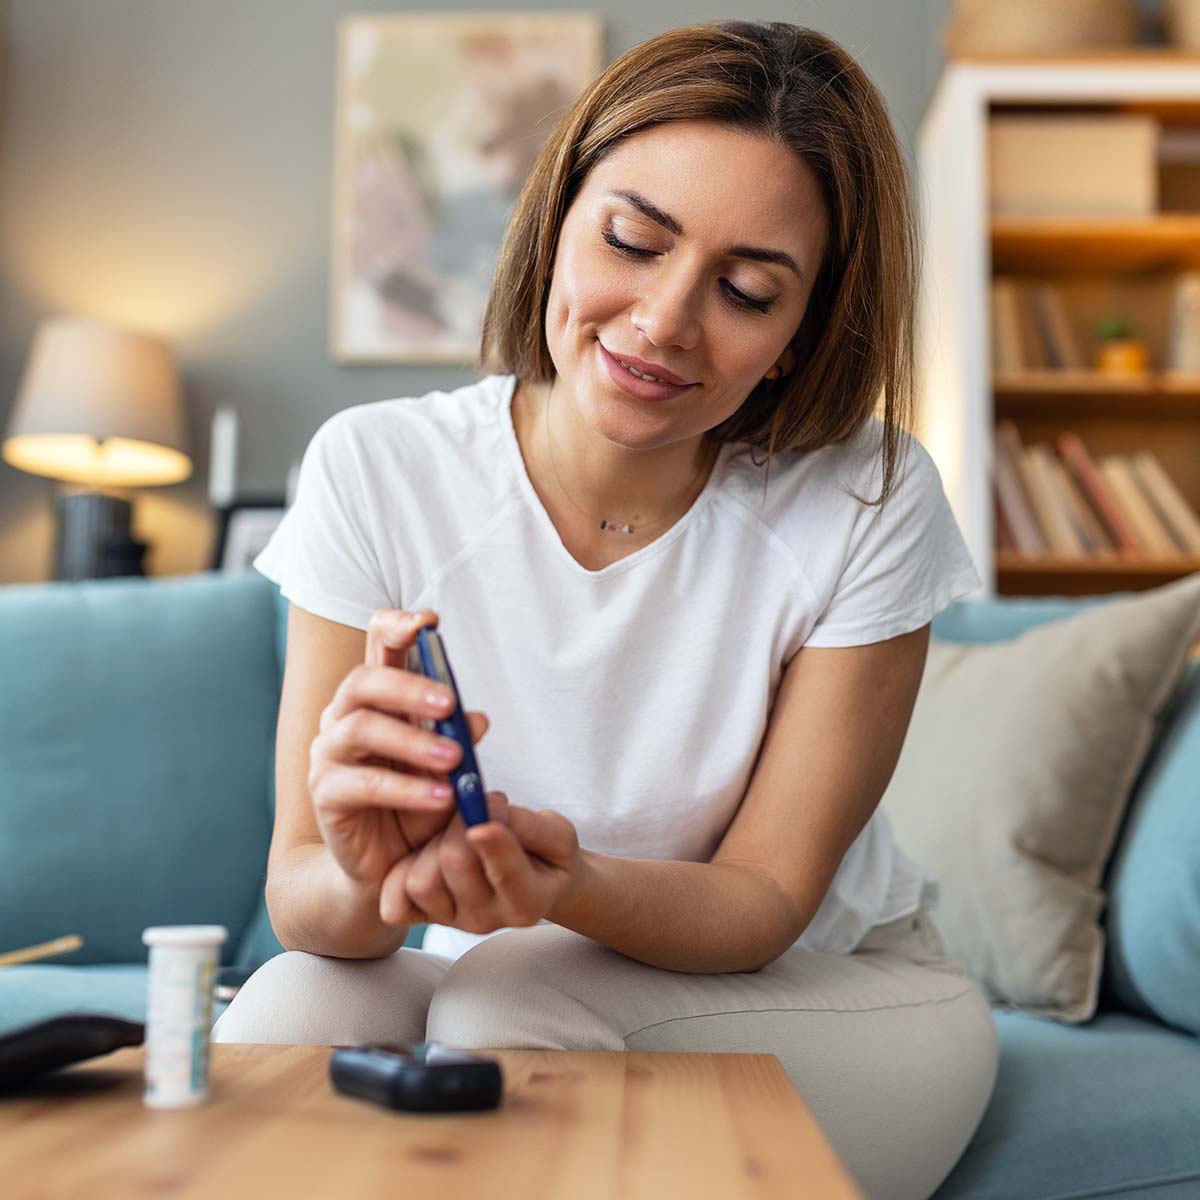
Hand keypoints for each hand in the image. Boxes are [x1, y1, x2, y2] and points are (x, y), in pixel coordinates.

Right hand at [308, 608, 488, 900]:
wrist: (391, 866)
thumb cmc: (421, 803)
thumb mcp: (449, 767)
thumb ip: (459, 737)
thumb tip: (479, 718)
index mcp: (376, 698)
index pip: (375, 646)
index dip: (396, 627)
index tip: (429, 622)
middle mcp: (345, 717)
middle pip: (362, 681)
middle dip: (408, 686)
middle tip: (451, 702)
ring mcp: (329, 754)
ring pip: (360, 727)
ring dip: (412, 740)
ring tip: (454, 757)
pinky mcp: (326, 794)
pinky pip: (363, 784)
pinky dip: (406, 788)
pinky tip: (441, 796)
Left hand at [378, 794, 581, 934]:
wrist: (530, 877)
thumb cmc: (544, 852)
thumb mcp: (557, 834)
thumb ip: (529, 825)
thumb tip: (489, 810)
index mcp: (526, 902)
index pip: (506, 874)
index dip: (494, 843)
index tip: (486, 817)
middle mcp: (487, 919)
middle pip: (456, 863)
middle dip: (461, 821)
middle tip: (474, 802)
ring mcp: (451, 920)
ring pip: (422, 881)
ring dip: (432, 843)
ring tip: (452, 830)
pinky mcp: (422, 917)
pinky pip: (395, 900)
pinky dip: (402, 871)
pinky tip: (424, 851)